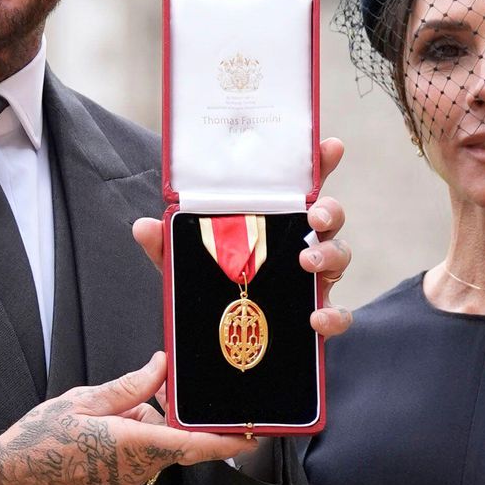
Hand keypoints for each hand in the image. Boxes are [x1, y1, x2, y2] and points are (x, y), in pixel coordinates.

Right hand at [0, 353, 255, 484]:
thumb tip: (160, 367)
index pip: (194, 443)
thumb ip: (128, 386)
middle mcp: (137, 470)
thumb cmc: (37, 442)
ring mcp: (126, 483)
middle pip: (178, 441)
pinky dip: (137, 437)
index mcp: (133, 445)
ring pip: (158, 448)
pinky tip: (110, 422)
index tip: (253, 434)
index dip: (227, 441)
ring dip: (150, 425)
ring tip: (119, 403)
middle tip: (169, 390)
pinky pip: (141, 458)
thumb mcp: (82, 402)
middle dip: (178, 416)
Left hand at [131, 136, 354, 337]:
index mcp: (274, 221)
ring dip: (330, 254)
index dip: (320, 163)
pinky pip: (338, 313)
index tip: (330, 146)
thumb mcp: (184, 262)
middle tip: (315, 215)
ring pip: (340, 256)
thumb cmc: (212, 285)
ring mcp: (313, 278)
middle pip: (330, 215)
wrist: (221, 338)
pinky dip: (333, 315)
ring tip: (308, 262)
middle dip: (330, 209)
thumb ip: (166, 243)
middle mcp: (300, 243)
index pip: (302, 185)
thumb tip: (144, 226)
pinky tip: (316, 317)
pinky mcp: (318, 313)